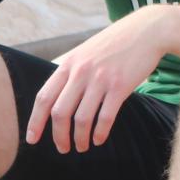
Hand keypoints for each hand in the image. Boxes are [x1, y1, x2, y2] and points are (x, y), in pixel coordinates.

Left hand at [26, 8, 172, 153]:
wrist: (147, 31)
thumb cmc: (116, 43)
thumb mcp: (85, 51)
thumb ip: (70, 71)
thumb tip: (55, 95)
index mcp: (69, 64)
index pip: (44, 97)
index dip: (35, 121)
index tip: (32, 138)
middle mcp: (81, 72)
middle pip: (60, 112)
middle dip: (58, 136)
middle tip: (63, 149)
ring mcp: (100, 79)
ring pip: (82, 119)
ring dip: (79, 138)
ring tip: (82, 147)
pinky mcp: (120, 86)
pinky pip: (105, 117)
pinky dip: (100, 133)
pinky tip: (99, 140)